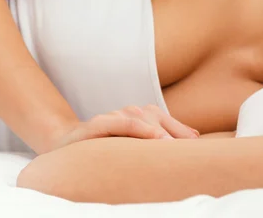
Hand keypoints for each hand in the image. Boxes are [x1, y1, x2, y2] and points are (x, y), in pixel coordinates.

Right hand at [51, 105, 199, 150]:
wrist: (64, 147)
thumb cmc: (106, 149)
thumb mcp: (132, 148)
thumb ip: (157, 143)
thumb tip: (193, 142)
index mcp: (141, 118)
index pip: (166, 121)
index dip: (182, 131)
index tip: (198, 144)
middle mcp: (128, 113)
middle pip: (156, 118)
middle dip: (174, 131)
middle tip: (189, 148)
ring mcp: (112, 117)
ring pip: (139, 118)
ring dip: (155, 129)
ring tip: (169, 144)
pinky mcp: (95, 124)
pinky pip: (116, 123)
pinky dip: (133, 127)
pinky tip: (146, 136)